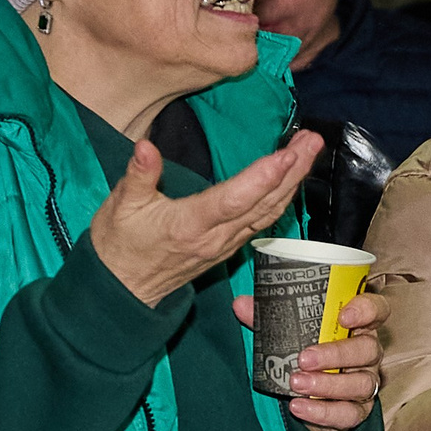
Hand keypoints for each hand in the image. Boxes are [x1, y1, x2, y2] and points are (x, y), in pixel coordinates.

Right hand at [90, 131, 320, 306]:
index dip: (262, 178)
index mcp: (189, 225)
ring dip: (293, 181)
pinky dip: (281, 198)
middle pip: (263, 203)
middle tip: (312, 140)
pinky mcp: (228, 246)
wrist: (122, 290)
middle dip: (292, 171)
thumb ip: (138, 176)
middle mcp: (215, 237)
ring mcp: (225, 244)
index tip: (286, 155)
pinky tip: (292, 179)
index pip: (234, 200)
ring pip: (268, 212)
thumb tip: (146, 147)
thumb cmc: (118, 246)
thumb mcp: (120, 207)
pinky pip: (262, 221)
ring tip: (310, 150)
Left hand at [232, 290, 383, 430]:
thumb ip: (269, 317)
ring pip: (361, 383)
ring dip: (327, 385)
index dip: (365, 310)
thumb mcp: (288, 333)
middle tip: (303, 358)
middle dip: (336, 354)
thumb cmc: (304, 353)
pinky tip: (298, 407)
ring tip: (295, 384)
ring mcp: (365, 382)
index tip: (344, 315)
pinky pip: (348, 413)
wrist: (309, 398)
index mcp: (356, 325)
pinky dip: (322, 412)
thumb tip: (241, 304)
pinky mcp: (357, 411)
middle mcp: (367, 353)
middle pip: (367, 349)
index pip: (376, 310)